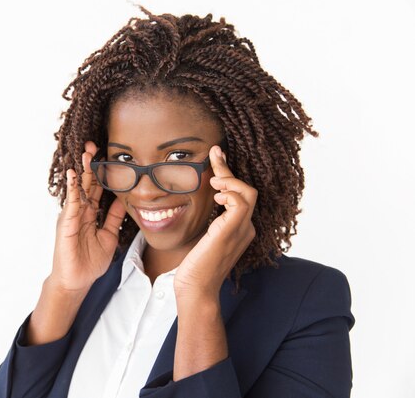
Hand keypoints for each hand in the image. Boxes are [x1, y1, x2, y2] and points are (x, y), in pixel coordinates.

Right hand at [49, 141, 126, 292]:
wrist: (77, 281)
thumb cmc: (90, 261)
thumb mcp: (108, 235)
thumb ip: (113, 218)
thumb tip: (123, 200)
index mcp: (90, 213)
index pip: (97, 188)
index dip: (102, 173)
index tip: (108, 155)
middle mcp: (79, 211)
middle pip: (87, 183)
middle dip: (91, 164)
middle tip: (95, 144)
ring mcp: (71, 215)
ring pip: (78, 188)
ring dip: (83, 170)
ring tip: (87, 152)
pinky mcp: (66, 223)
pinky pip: (71, 203)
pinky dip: (73, 188)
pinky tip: (74, 175)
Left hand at [173, 145, 256, 299]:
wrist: (195, 289)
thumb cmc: (195, 267)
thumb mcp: (203, 238)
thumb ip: (208, 221)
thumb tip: (201, 201)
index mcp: (239, 229)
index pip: (241, 195)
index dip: (230, 175)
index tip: (216, 158)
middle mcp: (245, 228)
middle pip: (247, 190)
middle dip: (229, 169)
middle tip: (215, 153)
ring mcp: (241, 230)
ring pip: (248, 193)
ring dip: (229, 180)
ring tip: (213, 180)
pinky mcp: (231, 232)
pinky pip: (240, 203)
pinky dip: (230, 193)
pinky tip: (216, 196)